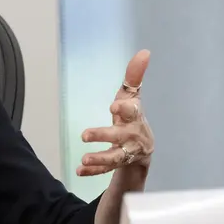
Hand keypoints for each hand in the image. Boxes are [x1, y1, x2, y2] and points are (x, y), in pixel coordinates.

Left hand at [78, 50, 153, 176]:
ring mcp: (126, 151)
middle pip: (119, 135)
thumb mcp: (131, 97)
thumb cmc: (132, 117)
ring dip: (99, 158)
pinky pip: (105, 170)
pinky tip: (79, 170)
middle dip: (103, 135)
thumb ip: (134, 76)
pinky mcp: (118, 164)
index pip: (132, 111)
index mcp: (134, 116)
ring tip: (84, 159)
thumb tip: (144, 52)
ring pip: (115, 157)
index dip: (125, 108)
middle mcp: (132, 135)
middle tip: (84, 135)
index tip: (114, 106)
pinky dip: (93, 171)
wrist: (143, 148)